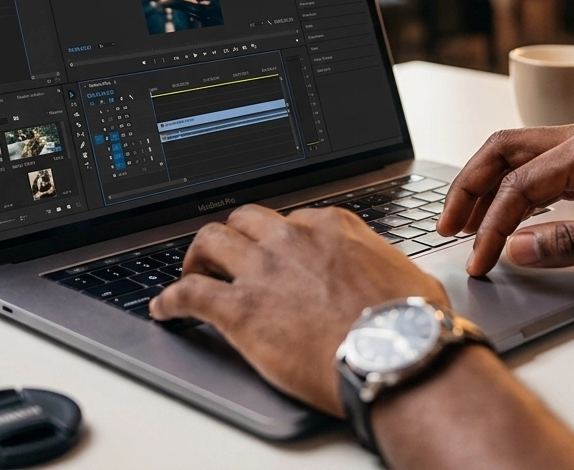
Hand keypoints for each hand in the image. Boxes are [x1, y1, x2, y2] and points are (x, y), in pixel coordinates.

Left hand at [150, 203, 447, 414]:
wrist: (395, 355)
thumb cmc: (409, 322)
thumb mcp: (403, 272)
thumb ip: (378, 261)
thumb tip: (381, 270)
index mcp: (330, 226)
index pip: (291, 219)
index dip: (279, 238)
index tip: (276, 253)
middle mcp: (291, 238)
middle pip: (245, 220)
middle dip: (233, 235)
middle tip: (227, 255)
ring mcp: (263, 269)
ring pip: (210, 240)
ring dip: (197, 256)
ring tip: (191, 272)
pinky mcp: (240, 309)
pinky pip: (190, 294)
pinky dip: (170, 298)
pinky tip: (163, 307)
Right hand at [438, 121, 573, 277]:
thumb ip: (568, 244)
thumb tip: (516, 248)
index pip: (519, 184)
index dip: (492, 224)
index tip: (481, 258)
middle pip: (503, 150)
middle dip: (469, 186)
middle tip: (447, 225)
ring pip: (517, 155)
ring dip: (487, 184)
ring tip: (466, 221)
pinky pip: (539, 167)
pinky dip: (513, 188)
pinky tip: (505, 211)